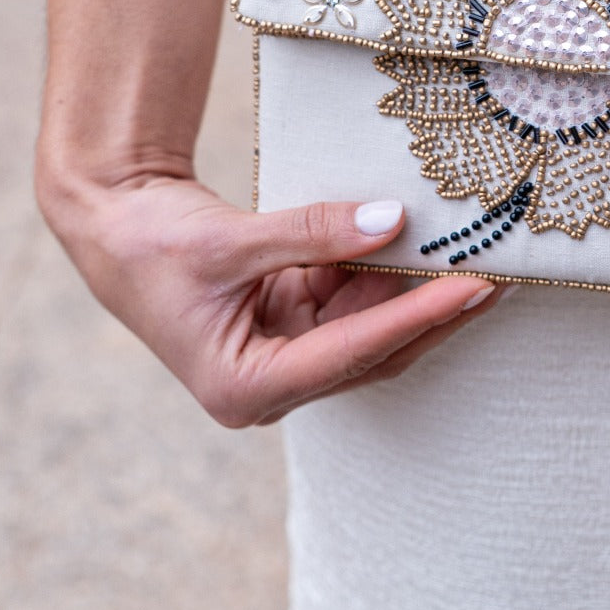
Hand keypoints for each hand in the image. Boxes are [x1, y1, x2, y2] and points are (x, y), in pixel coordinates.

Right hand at [39, 171, 500, 425]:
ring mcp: (286, 354)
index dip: (415, 319)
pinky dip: (383, 270)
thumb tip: (392, 222)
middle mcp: (272, 384)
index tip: (471, 290)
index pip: (350, 353)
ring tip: (474, 252)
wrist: (111, 223)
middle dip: (433, 313)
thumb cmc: (151, 243)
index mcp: (245, 387)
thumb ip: (313, 233)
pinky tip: (423, 244)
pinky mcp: (293, 321)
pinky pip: (353, 298)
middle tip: (498, 276)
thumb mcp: (230, 240)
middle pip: (374, 351)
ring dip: (415, 290)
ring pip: (371, 325)